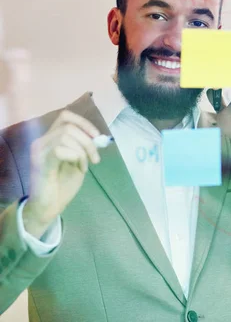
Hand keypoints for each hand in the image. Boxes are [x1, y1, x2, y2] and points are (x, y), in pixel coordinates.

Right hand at [24, 110, 100, 236]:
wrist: (49, 206)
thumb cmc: (62, 185)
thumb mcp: (78, 162)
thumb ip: (84, 148)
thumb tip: (98, 137)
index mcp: (50, 139)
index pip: (65, 116)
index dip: (84, 123)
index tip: (97, 136)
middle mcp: (41, 141)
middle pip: (69, 126)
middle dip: (88, 142)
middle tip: (95, 159)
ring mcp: (39, 151)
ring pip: (66, 136)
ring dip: (83, 151)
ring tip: (84, 166)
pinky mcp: (40, 162)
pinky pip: (60, 149)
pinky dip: (76, 157)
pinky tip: (79, 169)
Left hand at [206, 51, 230, 151]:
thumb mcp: (221, 111)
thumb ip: (217, 100)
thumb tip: (209, 90)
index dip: (221, 62)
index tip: (206, 61)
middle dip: (223, 56)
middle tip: (207, 57)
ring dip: (224, 61)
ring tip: (210, 63)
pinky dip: (228, 71)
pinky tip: (216, 75)